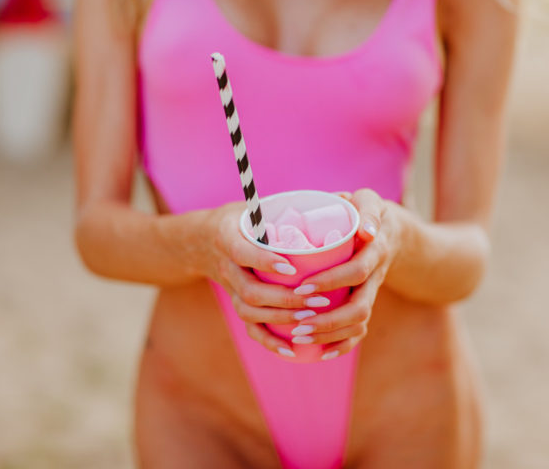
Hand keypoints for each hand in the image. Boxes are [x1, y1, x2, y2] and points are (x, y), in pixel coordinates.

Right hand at [201, 202, 326, 357]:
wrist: (205, 240)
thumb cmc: (243, 218)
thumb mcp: (258, 205)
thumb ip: (293, 203)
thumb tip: (344, 197)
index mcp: (229, 237)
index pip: (243, 252)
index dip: (265, 261)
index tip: (292, 267)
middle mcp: (227, 267)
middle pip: (251, 291)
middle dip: (284, 298)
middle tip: (316, 298)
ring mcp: (231, 289)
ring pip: (250, 312)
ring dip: (281, 318)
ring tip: (310, 317)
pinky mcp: (238, 303)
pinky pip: (251, 328)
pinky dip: (270, 342)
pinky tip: (293, 350)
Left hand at [287, 189, 401, 359]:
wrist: (394, 234)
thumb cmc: (369, 211)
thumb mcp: (369, 200)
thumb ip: (364, 207)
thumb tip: (359, 221)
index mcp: (375, 249)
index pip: (356, 270)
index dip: (332, 281)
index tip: (303, 286)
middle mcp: (375, 275)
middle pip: (359, 307)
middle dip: (328, 320)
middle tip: (298, 324)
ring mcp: (372, 292)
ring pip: (358, 322)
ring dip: (329, 334)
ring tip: (298, 336)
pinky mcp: (367, 302)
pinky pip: (360, 330)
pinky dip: (343, 345)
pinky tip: (321, 353)